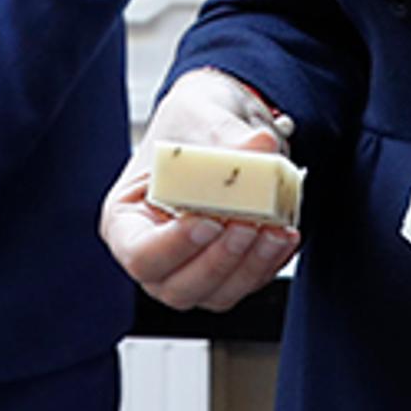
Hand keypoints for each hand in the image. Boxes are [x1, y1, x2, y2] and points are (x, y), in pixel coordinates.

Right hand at [101, 70, 300, 311]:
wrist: (221, 125)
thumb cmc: (193, 123)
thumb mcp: (202, 117)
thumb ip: (227, 137)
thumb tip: (262, 146)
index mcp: (126, 219)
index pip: (139, 254)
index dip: (174, 246)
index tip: (207, 220)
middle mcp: (154, 254)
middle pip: (177, 286)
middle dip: (219, 259)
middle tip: (247, 224)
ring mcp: (189, 269)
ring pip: (217, 293)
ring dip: (250, 265)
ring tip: (275, 228)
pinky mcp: (226, 273)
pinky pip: (247, 284)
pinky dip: (269, 262)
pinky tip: (284, 233)